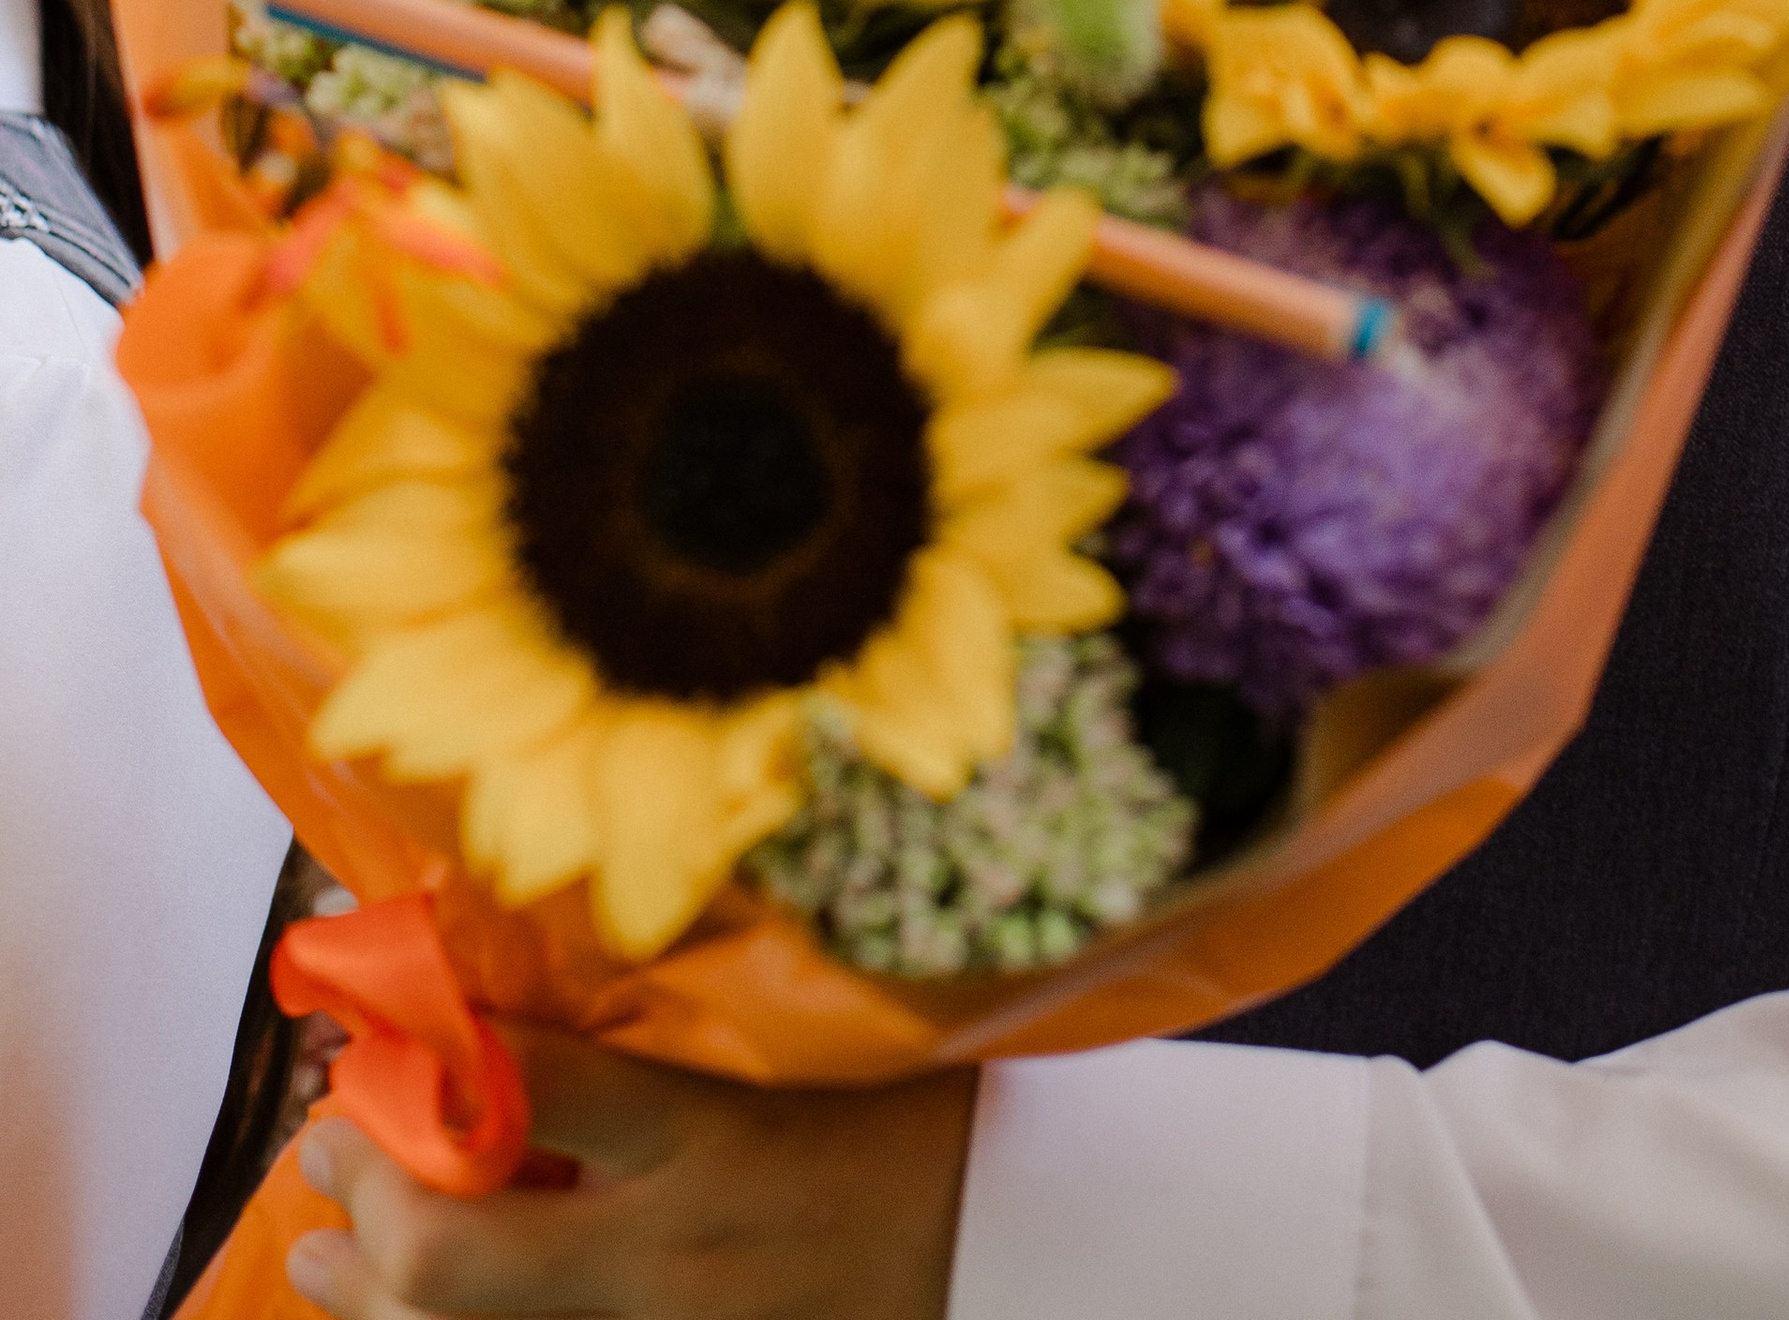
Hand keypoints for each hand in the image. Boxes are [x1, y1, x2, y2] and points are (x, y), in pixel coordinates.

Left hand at [286, 1030, 976, 1318]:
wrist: (1015, 1245)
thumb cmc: (918, 1113)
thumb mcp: (812, 1037)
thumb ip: (683, 1010)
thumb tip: (543, 958)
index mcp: (713, 1139)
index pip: (536, 1088)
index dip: (435, 1054)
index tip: (382, 1016)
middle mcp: (669, 1260)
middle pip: (458, 1259)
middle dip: (366, 1197)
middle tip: (325, 1139)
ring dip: (370, 1297)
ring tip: (320, 1253)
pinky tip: (409, 1317)